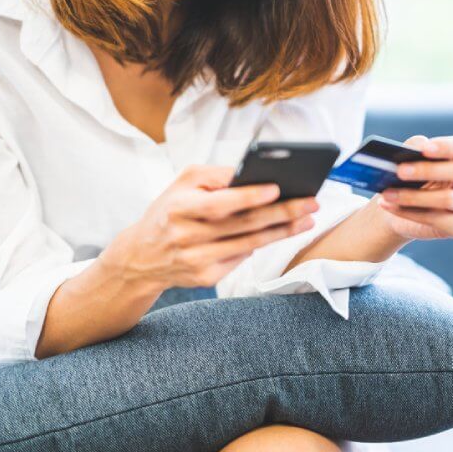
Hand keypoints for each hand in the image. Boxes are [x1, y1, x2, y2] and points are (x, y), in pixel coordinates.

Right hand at [99, 164, 319, 290]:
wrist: (142, 256)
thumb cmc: (169, 210)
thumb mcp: (183, 183)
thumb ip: (216, 175)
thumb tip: (253, 173)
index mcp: (179, 208)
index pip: (220, 203)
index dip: (249, 197)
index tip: (278, 188)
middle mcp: (187, 236)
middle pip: (243, 225)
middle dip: (281, 213)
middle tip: (311, 202)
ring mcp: (197, 261)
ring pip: (249, 244)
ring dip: (283, 231)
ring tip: (308, 218)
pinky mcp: (206, 278)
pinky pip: (242, 258)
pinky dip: (264, 244)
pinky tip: (284, 232)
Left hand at [374, 134, 452, 240]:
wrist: (401, 204)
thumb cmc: (411, 174)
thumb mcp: (410, 158)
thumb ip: (413, 149)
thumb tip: (412, 151)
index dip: (447, 147)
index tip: (424, 149)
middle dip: (427, 170)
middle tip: (399, 171)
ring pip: (448, 199)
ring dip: (412, 196)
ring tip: (386, 193)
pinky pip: (436, 219)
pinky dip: (407, 212)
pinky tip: (388, 205)